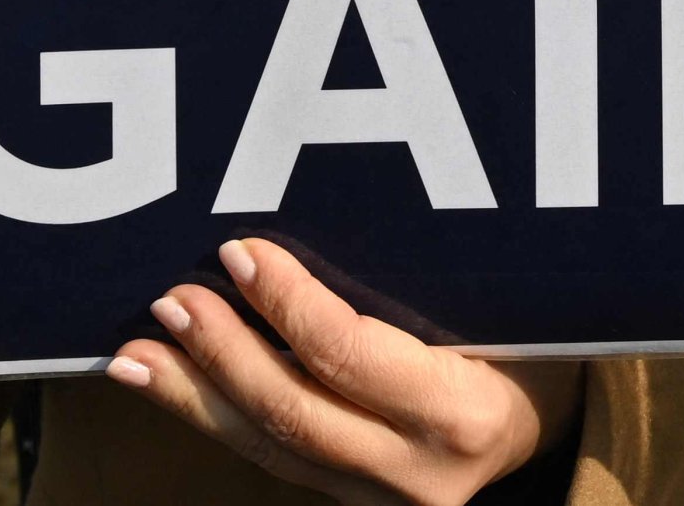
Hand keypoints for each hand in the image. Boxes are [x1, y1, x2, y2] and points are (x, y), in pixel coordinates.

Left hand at [109, 237, 581, 504]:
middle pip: (294, 412)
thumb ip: (422, 284)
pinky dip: (214, 417)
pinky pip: (274, 458)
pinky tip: (168, 384)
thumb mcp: (500, 307)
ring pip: (268, 448)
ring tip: (135, 353)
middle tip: (172, 300)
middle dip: (222, 354)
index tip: (240, 253)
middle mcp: (416, 471)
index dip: (287, 305)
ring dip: (193, 395)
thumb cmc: (532, 340)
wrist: (548, 426)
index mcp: (460, 413)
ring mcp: (380, 498)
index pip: (350, 356)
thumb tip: (328, 207)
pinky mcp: (350, 502)